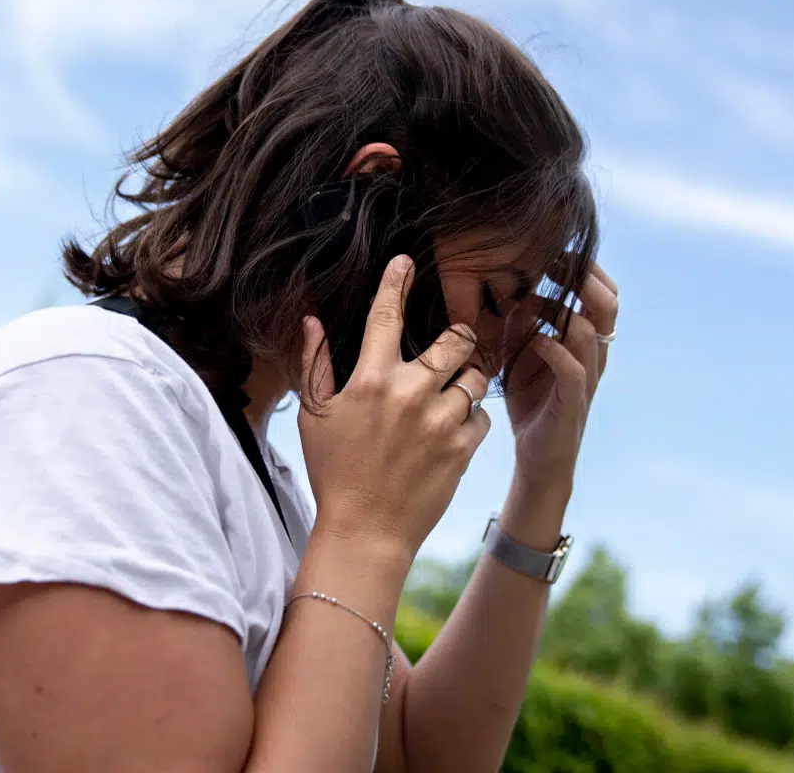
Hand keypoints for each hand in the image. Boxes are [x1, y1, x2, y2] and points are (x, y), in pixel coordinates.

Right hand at [298, 255, 492, 560]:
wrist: (365, 533)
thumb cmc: (334, 472)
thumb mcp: (315, 416)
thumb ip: (314, 363)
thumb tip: (312, 319)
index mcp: (370, 380)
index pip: (385, 316)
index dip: (396, 282)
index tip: (407, 261)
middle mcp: (409, 393)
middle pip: (454, 340)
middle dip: (459, 337)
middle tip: (455, 345)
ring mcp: (439, 421)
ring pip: (474, 377)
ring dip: (466, 381)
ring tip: (451, 395)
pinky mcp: (462, 449)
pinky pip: (482, 416)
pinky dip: (472, 418)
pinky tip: (453, 430)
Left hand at [503, 261, 618, 489]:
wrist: (538, 458)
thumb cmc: (533, 404)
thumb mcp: (521, 356)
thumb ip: (521, 326)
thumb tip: (515, 294)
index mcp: (587, 342)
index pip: (603, 294)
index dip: (585, 269)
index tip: (555, 252)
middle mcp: (594, 356)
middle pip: (609, 305)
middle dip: (584, 278)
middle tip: (553, 262)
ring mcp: (586, 379)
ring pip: (594, 333)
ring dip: (565, 310)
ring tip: (536, 297)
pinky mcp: (573, 402)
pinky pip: (573, 369)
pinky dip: (555, 349)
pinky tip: (536, 340)